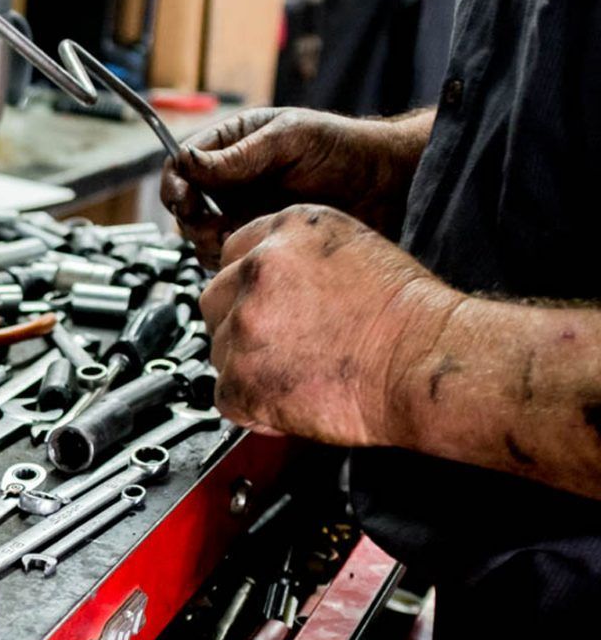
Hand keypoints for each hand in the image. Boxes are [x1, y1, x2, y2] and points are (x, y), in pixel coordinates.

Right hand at [161, 107, 432, 260]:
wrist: (383, 186)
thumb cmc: (343, 149)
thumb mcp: (289, 138)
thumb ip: (239, 154)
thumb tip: (189, 161)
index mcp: (233, 145)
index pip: (183, 164)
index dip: (176, 181)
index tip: (183, 196)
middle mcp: (231, 181)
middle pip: (185, 204)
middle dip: (190, 216)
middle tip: (210, 223)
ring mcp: (242, 213)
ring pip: (200, 234)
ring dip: (208, 240)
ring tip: (233, 237)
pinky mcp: (256, 241)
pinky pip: (226, 256)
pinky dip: (229, 257)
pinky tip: (250, 249)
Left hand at [199, 205, 462, 445]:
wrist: (424, 362)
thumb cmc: (409, 318)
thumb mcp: (354, 251)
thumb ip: (298, 260)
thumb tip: (267, 287)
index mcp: (287, 229)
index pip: (233, 255)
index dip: (247, 289)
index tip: (264, 310)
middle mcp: (258, 268)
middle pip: (215, 299)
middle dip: (239, 326)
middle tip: (280, 348)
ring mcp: (245, 322)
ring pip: (219, 350)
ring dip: (248, 368)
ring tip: (299, 377)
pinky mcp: (240, 377)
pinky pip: (226, 397)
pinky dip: (254, 409)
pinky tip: (292, 404)